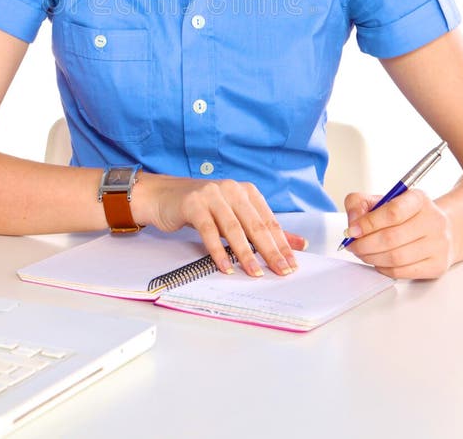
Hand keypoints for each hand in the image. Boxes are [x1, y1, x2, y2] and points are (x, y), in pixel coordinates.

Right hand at [134, 173, 306, 277]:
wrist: (163, 195)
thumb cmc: (202, 207)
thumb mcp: (234, 214)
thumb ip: (263, 227)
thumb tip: (299, 243)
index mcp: (246, 191)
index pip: (269, 221)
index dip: (282, 243)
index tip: (293, 264)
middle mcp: (231, 189)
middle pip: (255, 224)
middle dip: (270, 251)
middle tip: (281, 271)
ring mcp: (211, 195)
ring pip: (233, 228)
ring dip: (245, 253)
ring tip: (255, 273)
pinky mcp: (193, 204)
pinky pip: (209, 230)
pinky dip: (218, 251)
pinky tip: (225, 267)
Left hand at [342, 189, 454, 278]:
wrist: (436, 228)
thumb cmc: (405, 214)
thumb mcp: (382, 200)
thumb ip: (360, 204)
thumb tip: (353, 223)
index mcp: (418, 199)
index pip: (392, 212)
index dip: (368, 224)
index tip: (352, 231)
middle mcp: (433, 220)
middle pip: (391, 238)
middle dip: (365, 244)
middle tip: (353, 246)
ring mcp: (438, 244)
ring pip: (396, 257)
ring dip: (372, 258)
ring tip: (362, 253)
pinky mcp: (437, 265)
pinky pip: (403, 272)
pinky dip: (384, 269)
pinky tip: (378, 261)